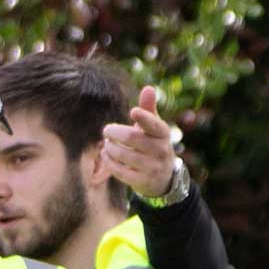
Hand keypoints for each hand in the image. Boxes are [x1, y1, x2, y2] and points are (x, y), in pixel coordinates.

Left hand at [101, 85, 180, 200]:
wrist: (163, 178)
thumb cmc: (153, 146)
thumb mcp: (154, 129)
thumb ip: (149, 110)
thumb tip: (148, 87)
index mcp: (163, 134)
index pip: (155, 125)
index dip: (145, 118)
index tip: (132, 111)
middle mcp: (161, 150)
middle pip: (133, 139)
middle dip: (115, 133)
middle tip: (106, 130)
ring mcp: (152, 167)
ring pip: (125, 155)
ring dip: (110, 148)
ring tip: (106, 143)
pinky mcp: (142, 181)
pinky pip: (121, 171)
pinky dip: (110, 162)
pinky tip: (105, 154)